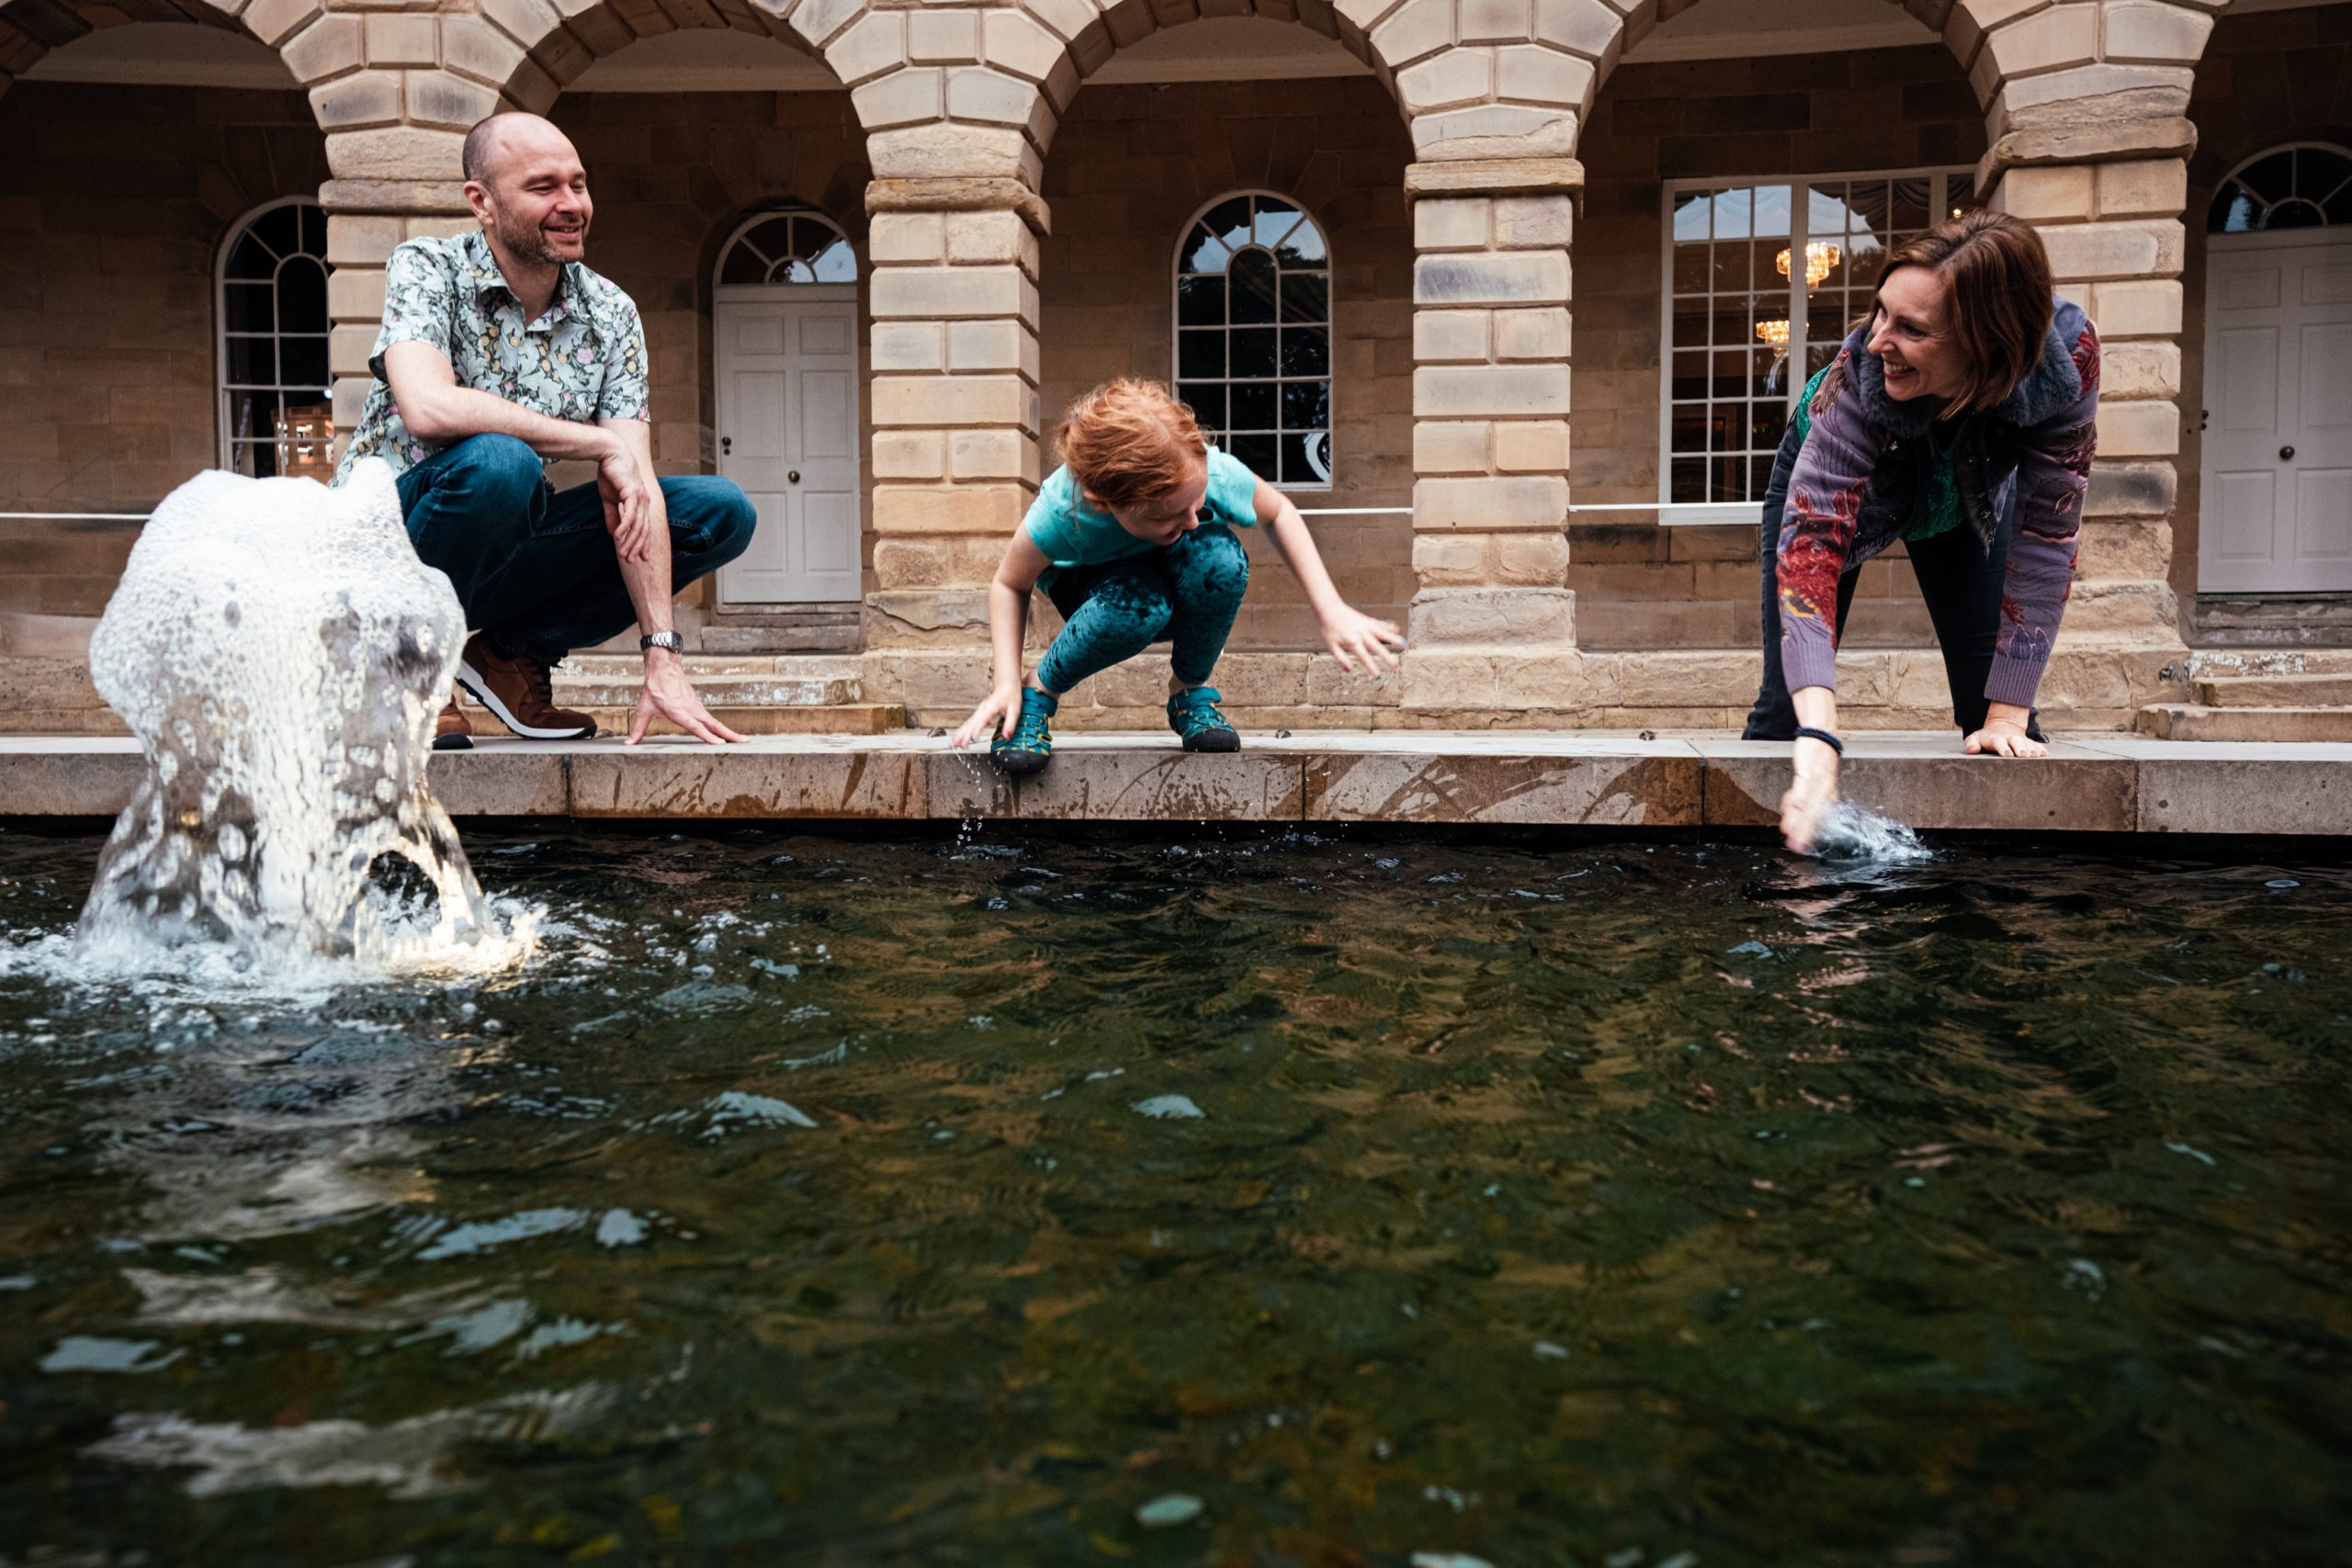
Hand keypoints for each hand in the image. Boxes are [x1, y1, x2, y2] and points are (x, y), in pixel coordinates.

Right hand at [596, 435, 654, 562]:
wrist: (609, 453)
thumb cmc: (611, 474)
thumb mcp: (610, 499)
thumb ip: (613, 516)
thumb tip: (614, 534)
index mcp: (640, 504)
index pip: (644, 528)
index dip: (642, 544)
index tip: (639, 558)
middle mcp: (644, 502)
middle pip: (643, 530)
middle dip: (636, 547)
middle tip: (629, 561)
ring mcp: (640, 497)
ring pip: (637, 525)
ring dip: (630, 541)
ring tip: (623, 554)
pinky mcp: (632, 492)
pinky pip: (629, 514)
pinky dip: (625, 527)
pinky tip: (618, 537)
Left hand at [627, 650, 747, 745]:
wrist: (664, 668)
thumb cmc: (655, 688)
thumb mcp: (643, 709)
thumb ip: (637, 728)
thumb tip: (628, 744)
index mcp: (679, 712)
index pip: (696, 726)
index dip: (707, 736)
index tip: (720, 744)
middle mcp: (692, 710)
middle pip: (714, 725)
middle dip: (730, 735)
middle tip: (745, 742)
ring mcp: (697, 708)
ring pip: (716, 722)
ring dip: (730, 732)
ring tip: (743, 741)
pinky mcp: (698, 707)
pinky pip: (712, 720)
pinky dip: (722, 728)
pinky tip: (728, 734)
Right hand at [952, 683, 1021, 749]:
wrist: (1006, 685)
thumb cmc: (1010, 696)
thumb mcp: (1015, 710)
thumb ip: (1010, 724)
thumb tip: (1006, 736)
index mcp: (991, 707)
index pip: (983, 719)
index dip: (977, 729)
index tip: (974, 738)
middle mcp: (983, 709)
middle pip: (972, 723)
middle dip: (965, 735)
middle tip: (960, 745)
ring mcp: (980, 711)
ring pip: (968, 723)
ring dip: (961, 733)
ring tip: (954, 744)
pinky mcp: (979, 713)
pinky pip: (969, 722)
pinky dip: (963, 730)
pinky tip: (958, 737)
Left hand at [1318, 605, 1405, 675]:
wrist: (1329, 609)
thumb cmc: (1329, 629)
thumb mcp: (1331, 646)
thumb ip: (1341, 658)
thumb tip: (1349, 670)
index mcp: (1352, 642)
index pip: (1364, 658)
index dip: (1371, 668)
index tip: (1378, 677)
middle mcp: (1361, 634)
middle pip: (1377, 647)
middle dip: (1387, 657)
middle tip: (1396, 665)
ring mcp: (1365, 626)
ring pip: (1382, 633)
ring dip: (1393, 639)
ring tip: (1404, 644)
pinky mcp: (1366, 620)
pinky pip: (1379, 624)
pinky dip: (1388, 627)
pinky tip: (1396, 630)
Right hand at [1779, 738, 1839, 853]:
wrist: (1822, 735)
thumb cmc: (1818, 759)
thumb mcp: (1817, 781)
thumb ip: (1805, 797)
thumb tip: (1795, 813)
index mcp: (1827, 795)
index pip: (1819, 819)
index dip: (1810, 834)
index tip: (1802, 848)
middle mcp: (1824, 791)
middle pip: (1814, 815)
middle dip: (1804, 833)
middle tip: (1796, 847)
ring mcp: (1817, 781)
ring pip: (1808, 803)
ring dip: (1800, 820)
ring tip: (1790, 832)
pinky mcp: (1808, 769)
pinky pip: (1803, 785)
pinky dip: (1799, 796)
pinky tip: (1795, 806)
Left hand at [1964, 703, 2045, 757]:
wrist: (2002, 725)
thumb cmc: (1986, 737)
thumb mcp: (1975, 737)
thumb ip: (1971, 743)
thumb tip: (1972, 750)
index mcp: (1996, 738)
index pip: (1999, 742)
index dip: (2003, 747)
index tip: (2007, 754)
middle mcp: (2010, 738)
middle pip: (2016, 741)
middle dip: (2020, 748)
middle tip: (2023, 755)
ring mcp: (2020, 740)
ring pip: (2027, 743)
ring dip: (2031, 749)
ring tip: (2035, 755)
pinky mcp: (2028, 742)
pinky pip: (2036, 745)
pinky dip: (2040, 749)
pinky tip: (2044, 754)